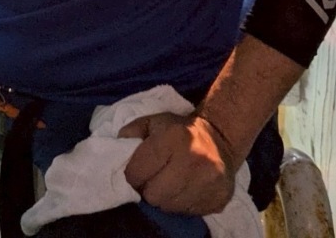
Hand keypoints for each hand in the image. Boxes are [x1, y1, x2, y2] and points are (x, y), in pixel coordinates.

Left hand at [120, 111, 237, 215]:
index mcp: (174, 138)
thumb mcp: (153, 122)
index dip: (132, 174)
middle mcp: (194, 160)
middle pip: (153, 195)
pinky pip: (188, 213)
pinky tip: (186, 189)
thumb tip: (116, 148)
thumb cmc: (179, 130)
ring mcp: (209, 182)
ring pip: (170, 207)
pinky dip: (182, 204)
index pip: (138, 171)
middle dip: (148, 189)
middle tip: (154, 179)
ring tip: (170, 184)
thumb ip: (131, 132)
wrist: (220, 137)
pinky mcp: (219, 199)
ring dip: (165, 198)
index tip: (136, 172)